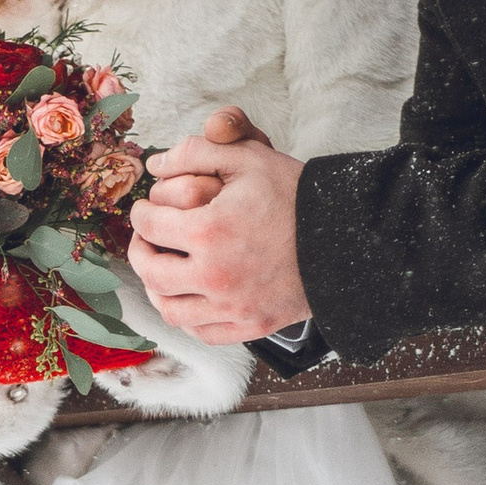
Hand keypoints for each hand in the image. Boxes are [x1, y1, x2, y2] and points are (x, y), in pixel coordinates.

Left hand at [128, 107, 308, 343]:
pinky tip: (189, 297)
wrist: (345, 238)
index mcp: (209, 232)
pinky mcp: (250, 326)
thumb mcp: (249, 158)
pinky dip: (187, 317)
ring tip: (161, 270)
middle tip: (146, 239)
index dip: (142, 213)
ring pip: (170, 310)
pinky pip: (202, 333)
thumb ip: (196, 151)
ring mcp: (232, 307)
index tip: (147, 210)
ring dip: (157, 289)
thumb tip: (155, 163)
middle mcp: (215, 276)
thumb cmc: (297, 197)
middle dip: (140, 251)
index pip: (150, 226)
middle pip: (150, 271)